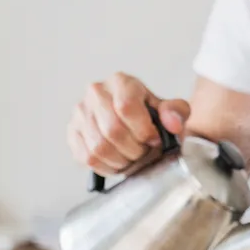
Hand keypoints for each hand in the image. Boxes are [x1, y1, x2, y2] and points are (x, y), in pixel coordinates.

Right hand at [68, 72, 190, 173]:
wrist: (132, 121)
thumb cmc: (151, 115)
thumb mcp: (171, 110)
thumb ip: (176, 112)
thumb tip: (173, 124)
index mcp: (121, 82)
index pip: (126, 107)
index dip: (143, 130)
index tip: (154, 140)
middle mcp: (96, 92)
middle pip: (112, 130)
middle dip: (134, 150)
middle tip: (144, 153)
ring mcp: (80, 112)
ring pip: (99, 147)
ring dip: (121, 160)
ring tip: (132, 158)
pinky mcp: (72, 132)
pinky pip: (87, 157)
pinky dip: (107, 167)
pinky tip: (118, 162)